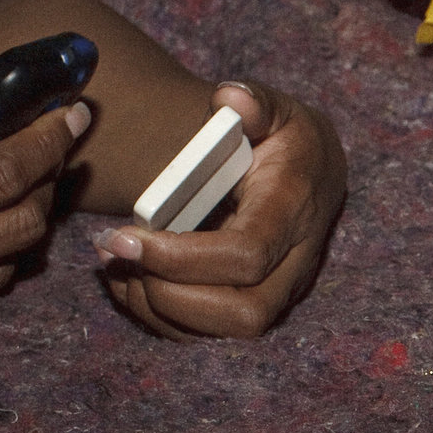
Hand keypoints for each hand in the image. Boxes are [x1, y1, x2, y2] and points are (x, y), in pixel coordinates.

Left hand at [88, 80, 344, 338]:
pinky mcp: (259, 303)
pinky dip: (163, 316)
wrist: (316, 171)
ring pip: (228, 330)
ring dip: (161, 309)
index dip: (182, 257)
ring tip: (116, 267)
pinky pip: (213, 333)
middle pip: (243, 311)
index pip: (246, 255)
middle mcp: (297, 261)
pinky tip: (130, 279)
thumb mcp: (277, 110)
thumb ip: (255, 102)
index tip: (125, 235)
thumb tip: (230, 99)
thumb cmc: (287, 138)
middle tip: (117, 255)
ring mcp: (282, 289)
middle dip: (170, 295)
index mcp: (295, 209)